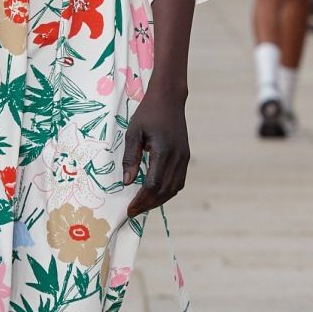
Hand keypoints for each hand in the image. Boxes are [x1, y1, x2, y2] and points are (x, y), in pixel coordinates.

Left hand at [123, 87, 189, 217]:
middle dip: (148, 204)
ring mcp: (184, 158)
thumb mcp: (133, 133)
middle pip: (164, 190)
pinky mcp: (185, 157)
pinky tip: (155, 194)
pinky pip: (179, 181)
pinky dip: (167, 192)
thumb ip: (130, 158)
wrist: (169, 99)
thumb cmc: (148, 113)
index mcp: (163, 151)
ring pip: (174, 188)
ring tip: (142, 206)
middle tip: (133, 212)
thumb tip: (127, 182)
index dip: (141, 200)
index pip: (153, 184)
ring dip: (158, 200)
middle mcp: (177, 157)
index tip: (130, 209)